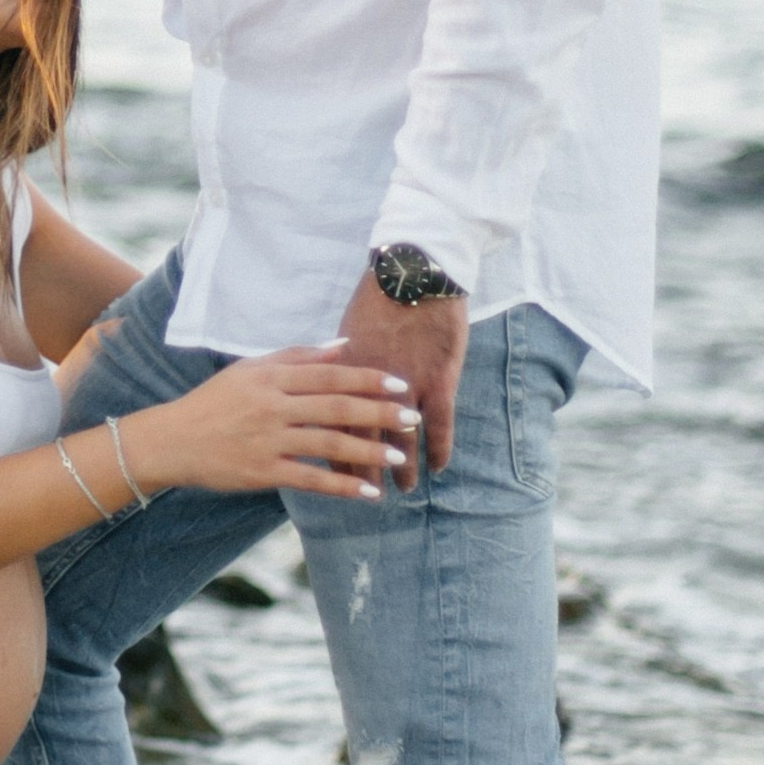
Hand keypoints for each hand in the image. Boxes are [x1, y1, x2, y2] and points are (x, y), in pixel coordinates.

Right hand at [125, 349, 419, 501]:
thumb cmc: (214, 402)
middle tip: (412, 419)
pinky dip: (342, 486)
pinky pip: (310, 479)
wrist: (172, 440)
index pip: (329, 376)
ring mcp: (267, 440)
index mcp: (271, 377)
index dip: (367, 379)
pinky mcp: (262, 472)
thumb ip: (297, 356)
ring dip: (368, 451)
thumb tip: (343, 346)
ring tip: (400, 457)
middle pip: (335, 407)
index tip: (400, 385)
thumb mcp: (251, 370)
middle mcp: (272, 406)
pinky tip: (369, 494)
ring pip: (327, 443)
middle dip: (378, 413)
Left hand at [332, 271, 470, 483]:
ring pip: (401, 437)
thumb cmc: (379, 294)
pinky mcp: (439, 379)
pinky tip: (439, 467)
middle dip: (362, 467)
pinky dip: (439, 447)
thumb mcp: (348, 326)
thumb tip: (323, 378)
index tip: (323, 470)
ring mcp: (407, 383)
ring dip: (402, 465)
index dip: (326, 447)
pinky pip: (440, 422)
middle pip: (362, 436)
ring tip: (403, 490)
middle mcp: (371, 384)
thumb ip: (336, 358)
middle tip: (363, 494)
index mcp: (344, 371)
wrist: (416, 269)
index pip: (329, 421)